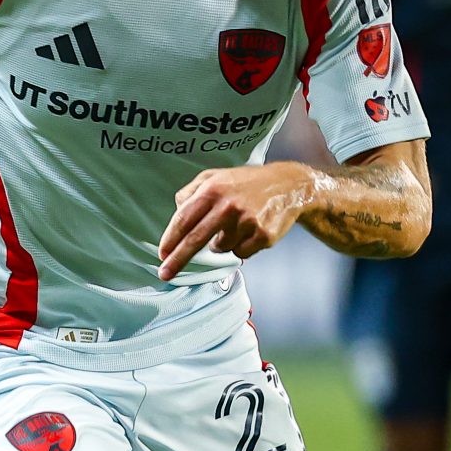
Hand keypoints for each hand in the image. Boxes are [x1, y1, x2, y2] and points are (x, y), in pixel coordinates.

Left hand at [156, 163, 310, 279]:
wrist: (289, 186)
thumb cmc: (247, 183)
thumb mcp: (217, 176)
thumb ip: (192, 191)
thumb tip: (177, 212)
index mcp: (213, 189)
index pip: (184, 219)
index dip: (170, 239)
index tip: (162, 255)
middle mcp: (228, 205)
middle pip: (196, 239)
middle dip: (178, 259)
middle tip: (165, 274)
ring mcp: (246, 221)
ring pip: (221, 248)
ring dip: (224, 242)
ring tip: (237, 223)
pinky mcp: (262, 235)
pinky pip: (241, 252)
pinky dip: (242, 245)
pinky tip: (251, 230)